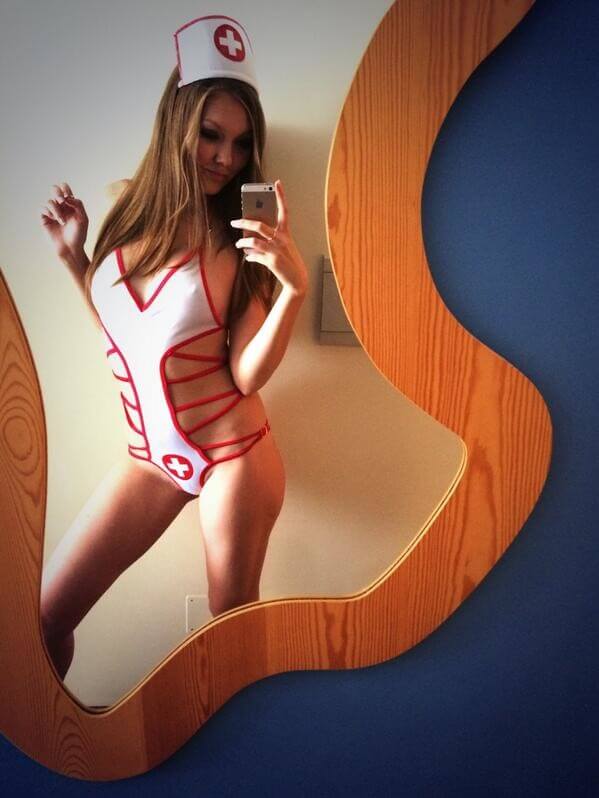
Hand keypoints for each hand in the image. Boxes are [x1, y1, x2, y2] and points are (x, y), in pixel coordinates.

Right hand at [40, 182, 88, 262]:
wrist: (71, 248)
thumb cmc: (79, 235)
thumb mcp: (83, 219)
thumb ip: (78, 205)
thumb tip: (68, 197)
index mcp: (71, 205)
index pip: (65, 189)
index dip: (65, 188)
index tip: (68, 196)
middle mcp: (61, 207)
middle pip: (54, 190)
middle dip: (57, 193)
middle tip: (62, 201)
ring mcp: (52, 212)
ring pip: (50, 201)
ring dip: (57, 210)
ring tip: (62, 221)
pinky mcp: (45, 218)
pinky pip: (43, 209)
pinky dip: (49, 212)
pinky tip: (55, 220)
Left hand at [230, 179, 307, 295]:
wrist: (297, 280)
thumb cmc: (289, 261)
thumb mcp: (283, 247)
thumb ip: (269, 240)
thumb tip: (251, 239)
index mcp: (286, 233)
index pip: (284, 211)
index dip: (281, 196)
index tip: (277, 183)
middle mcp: (281, 239)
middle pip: (259, 225)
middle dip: (243, 223)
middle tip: (234, 222)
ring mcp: (276, 250)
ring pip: (253, 242)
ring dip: (242, 243)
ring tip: (239, 244)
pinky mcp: (272, 261)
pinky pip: (255, 256)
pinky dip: (250, 256)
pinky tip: (248, 257)